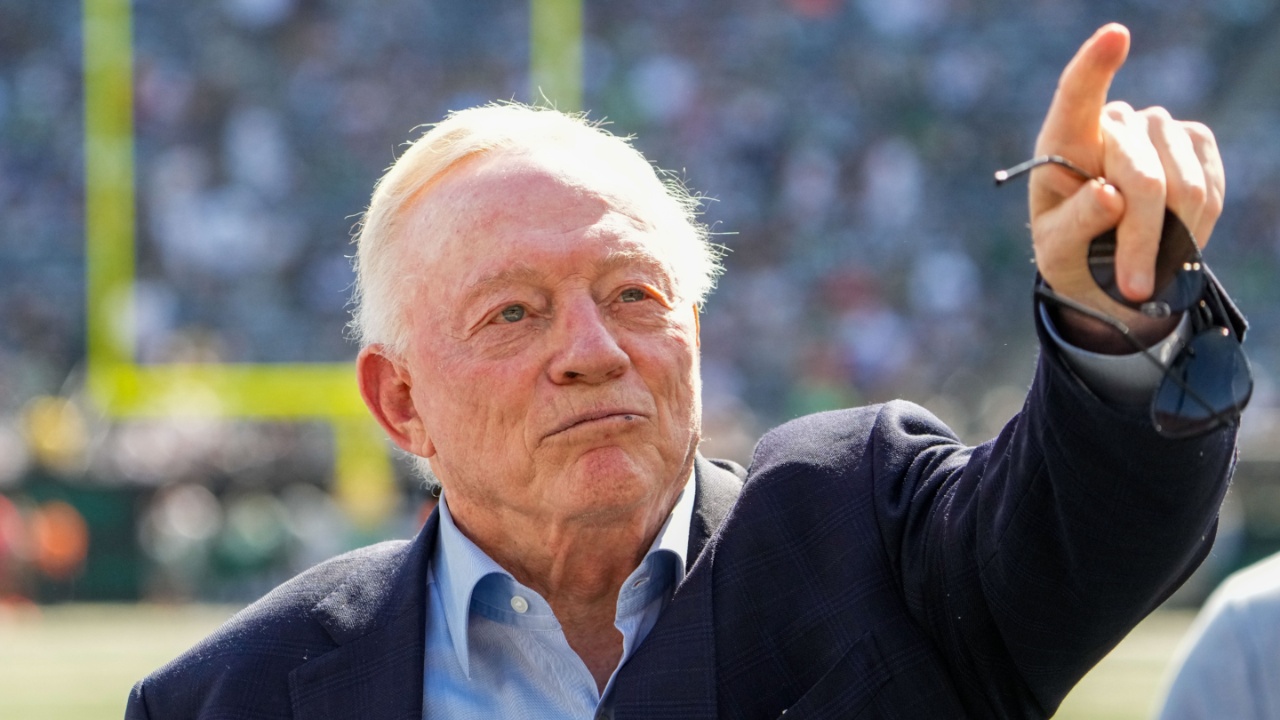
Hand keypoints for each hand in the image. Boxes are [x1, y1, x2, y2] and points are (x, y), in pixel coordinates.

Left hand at [1029, 23, 1224, 347]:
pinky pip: (1209, 190)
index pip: (1077, 97)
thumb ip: (1074, 224)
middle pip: (1140, 178)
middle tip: (1135, 287)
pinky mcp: (1195, 144)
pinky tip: (1170, 239)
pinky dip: (1194, 229)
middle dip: (1140, 239)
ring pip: (1182, 188)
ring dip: (1170, 241)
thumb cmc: (1071, 254)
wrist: (1108, 267)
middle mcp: (1112, 124)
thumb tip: (1108, 196)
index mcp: (1063, 141)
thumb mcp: (1056, 251)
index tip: (1115, 38)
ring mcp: (1157, 128)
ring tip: (1146, 269)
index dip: (1095, 68)